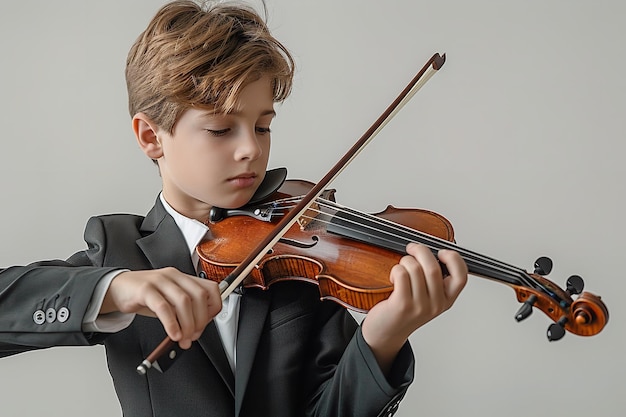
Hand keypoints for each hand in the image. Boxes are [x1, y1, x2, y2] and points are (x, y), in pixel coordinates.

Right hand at [101, 267, 221, 348]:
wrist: (118, 288)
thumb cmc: (146, 296)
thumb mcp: (170, 301)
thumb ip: (184, 312)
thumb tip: (196, 331)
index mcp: (184, 278)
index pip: (211, 289)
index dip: (213, 309)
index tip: (205, 325)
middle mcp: (175, 277)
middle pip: (199, 296)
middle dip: (200, 320)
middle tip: (193, 336)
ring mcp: (160, 281)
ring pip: (184, 301)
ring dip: (187, 324)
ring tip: (182, 338)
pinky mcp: (145, 289)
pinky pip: (162, 306)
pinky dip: (171, 323)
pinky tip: (172, 334)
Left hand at [361, 243, 466, 373]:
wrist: (386, 333)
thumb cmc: (404, 311)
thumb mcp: (427, 297)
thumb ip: (434, 278)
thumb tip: (430, 251)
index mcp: (446, 300)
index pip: (461, 277)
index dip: (454, 259)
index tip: (442, 252)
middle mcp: (436, 304)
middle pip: (433, 267)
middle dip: (420, 251)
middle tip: (412, 248)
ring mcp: (420, 306)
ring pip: (415, 268)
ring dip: (405, 261)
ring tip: (401, 268)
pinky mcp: (403, 304)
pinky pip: (401, 273)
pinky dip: (396, 269)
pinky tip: (394, 278)